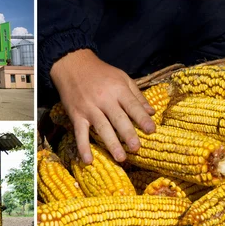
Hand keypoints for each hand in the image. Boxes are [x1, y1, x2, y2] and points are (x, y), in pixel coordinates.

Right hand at [50, 49, 155, 163]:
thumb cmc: (101, 73)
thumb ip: (137, 95)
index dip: (142, 118)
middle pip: (118, 118)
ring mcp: (89, 107)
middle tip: (137, 148)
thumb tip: (152, 112)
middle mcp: (104, 99)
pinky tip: (88, 160)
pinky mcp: (76, 115)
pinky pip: (80, 133)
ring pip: (102, 127)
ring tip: (121, 158)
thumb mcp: (122, 77)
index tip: (152, 130)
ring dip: (111, 143)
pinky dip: (83, 147)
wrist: (73, 65)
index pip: (132, 105)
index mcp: (118, 89)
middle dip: (128, 134)